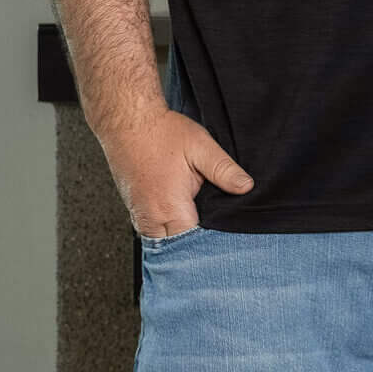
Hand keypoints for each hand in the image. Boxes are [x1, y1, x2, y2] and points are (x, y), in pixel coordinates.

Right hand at [100, 107, 252, 237]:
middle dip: (196, 250)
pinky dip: (167, 233)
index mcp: (170, 206)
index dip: (211, 247)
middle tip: (219, 245)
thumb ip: (224, 170)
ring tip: (201, 236)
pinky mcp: (135, 210)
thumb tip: (245, 187)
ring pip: (163, 243)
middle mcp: (151, 217)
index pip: (193, 246)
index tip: (226, 246)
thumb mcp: (201, 146)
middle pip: (177, 251)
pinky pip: (153, 233)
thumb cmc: (160, 132)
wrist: (126, 121)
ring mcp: (140, 215)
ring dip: (180, 242)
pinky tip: (182, 224)